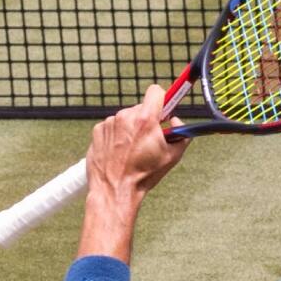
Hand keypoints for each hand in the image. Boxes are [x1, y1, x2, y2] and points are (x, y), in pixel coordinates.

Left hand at [85, 84, 189, 202]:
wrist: (115, 189)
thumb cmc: (144, 175)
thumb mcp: (173, 156)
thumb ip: (182, 133)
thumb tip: (177, 121)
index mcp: (146, 120)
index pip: (156, 92)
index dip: (163, 99)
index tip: (165, 108)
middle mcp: (125, 117)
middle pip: (142, 108)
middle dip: (148, 119)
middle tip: (150, 138)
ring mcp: (110, 123)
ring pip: (127, 117)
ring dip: (132, 128)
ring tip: (133, 149)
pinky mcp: (98, 130)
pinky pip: (113, 126)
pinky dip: (118, 135)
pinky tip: (120, 151)